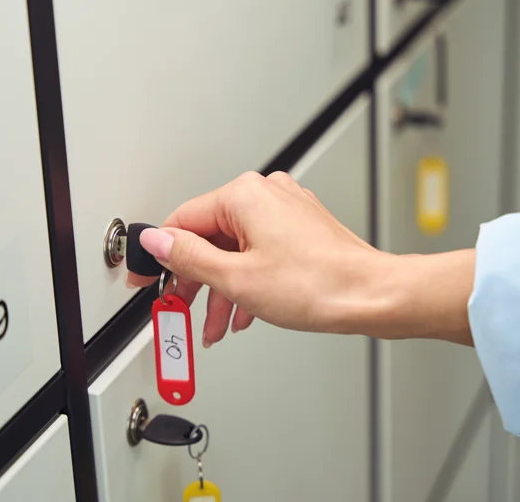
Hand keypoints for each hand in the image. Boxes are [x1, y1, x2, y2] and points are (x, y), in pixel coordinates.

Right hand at [128, 171, 389, 346]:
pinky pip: (259, 251)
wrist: (371, 295)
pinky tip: (243, 312)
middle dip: (196, 281)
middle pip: (210, 237)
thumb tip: (157, 242)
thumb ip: (188, 258)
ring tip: (216, 325)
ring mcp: (286, 210)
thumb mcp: (236, 278)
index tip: (148, 279)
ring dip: (222, 288)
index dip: (161, 256)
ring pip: (235, 249)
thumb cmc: (318, 284)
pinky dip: (247, 280)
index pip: (183, 220)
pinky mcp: (300, 228)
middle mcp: (266, 194)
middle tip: (181, 310)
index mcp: (245, 195)